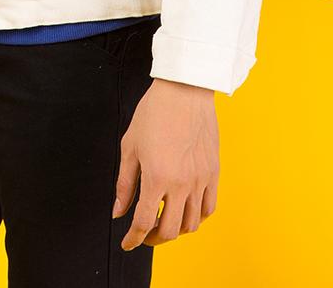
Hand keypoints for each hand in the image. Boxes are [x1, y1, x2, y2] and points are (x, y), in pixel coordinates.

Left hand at [112, 77, 219, 249]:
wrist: (184, 90)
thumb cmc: (154, 112)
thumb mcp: (130, 146)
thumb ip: (124, 183)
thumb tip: (118, 211)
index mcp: (156, 177)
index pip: (143, 222)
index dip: (133, 238)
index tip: (127, 243)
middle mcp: (181, 184)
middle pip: (169, 231)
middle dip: (153, 239)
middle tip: (144, 234)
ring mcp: (200, 180)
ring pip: (191, 224)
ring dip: (175, 230)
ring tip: (163, 221)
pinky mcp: (214, 173)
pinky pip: (209, 208)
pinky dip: (197, 218)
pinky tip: (185, 211)